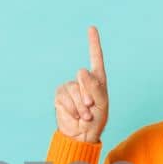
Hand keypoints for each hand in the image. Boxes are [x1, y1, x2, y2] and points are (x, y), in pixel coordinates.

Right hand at [54, 25, 109, 142]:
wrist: (81, 136)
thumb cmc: (96, 121)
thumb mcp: (102, 104)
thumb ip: (95, 87)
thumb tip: (82, 70)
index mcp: (97, 80)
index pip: (96, 58)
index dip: (93, 43)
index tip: (91, 28)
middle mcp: (83, 81)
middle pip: (83, 76)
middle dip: (87, 93)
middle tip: (90, 107)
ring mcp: (71, 88)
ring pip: (73, 88)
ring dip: (79, 105)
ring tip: (84, 116)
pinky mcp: (60, 96)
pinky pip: (64, 96)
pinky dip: (71, 108)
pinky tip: (75, 116)